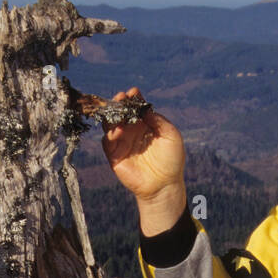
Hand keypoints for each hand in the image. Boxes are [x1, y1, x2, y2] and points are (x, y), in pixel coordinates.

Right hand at [101, 86, 185, 208]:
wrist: (164, 185)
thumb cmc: (171, 160)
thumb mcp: (171, 136)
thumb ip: (159, 121)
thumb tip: (145, 108)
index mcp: (145, 124)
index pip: (136, 107)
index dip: (133, 98)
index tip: (133, 92)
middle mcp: (132, 131)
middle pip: (121, 113)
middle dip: (119, 103)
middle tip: (121, 98)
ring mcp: (122, 142)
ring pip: (111, 125)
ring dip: (112, 117)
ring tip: (118, 113)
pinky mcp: (114, 156)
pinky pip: (106, 142)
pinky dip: (109, 134)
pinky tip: (117, 131)